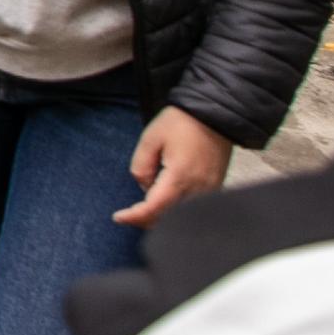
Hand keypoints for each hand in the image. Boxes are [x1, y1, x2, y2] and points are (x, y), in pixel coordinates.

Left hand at [116, 105, 229, 225]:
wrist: (214, 115)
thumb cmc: (182, 123)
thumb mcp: (150, 138)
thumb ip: (141, 166)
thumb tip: (144, 187)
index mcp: (180, 176)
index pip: (154, 208)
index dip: (135, 216)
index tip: (118, 217)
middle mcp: (198, 189)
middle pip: (168, 217)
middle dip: (145, 219)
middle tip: (127, 214)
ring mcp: (209, 190)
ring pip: (181, 215)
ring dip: (160, 216)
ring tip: (141, 207)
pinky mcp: (215, 187)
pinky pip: (193, 207)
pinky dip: (175, 209)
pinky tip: (162, 200)